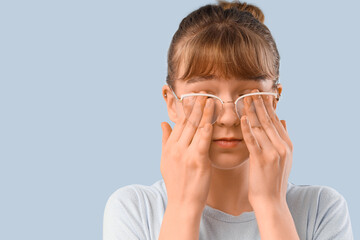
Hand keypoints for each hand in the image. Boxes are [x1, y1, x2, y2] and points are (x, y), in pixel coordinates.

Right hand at [160, 92, 214, 209]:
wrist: (182, 203)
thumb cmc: (177, 183)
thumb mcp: (166, 160)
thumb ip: (165, 140)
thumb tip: (163, 122)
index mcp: (169, 147)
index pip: (179, 123)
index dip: (187, 109)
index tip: (194, 97)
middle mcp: (176, 148)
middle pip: (187, 122)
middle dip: (196, 106)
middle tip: (203, 92)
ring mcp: (186, 154)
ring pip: (195, 128)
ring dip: (203, 112)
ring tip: (210, 99)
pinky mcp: (198, 161)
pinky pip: (203, 140)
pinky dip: (207, 128)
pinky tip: (212, 118)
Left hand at [241, 89, 292, 205]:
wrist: (271, 200)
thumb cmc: (272, 179)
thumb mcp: (283, 157)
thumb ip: (283, 138)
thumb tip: (284, 119)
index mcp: (287, 144)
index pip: (276, 120)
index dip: (268, 105)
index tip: (261, 93)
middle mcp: (282, 146)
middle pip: (269, 120)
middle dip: (260, 103)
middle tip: (252, 90)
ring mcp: (273, 153)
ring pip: (261, 127)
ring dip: (252, 111)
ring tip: (245, 97)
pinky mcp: (261, 160)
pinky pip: (253, 141)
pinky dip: (248, 128)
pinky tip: (243, 118)